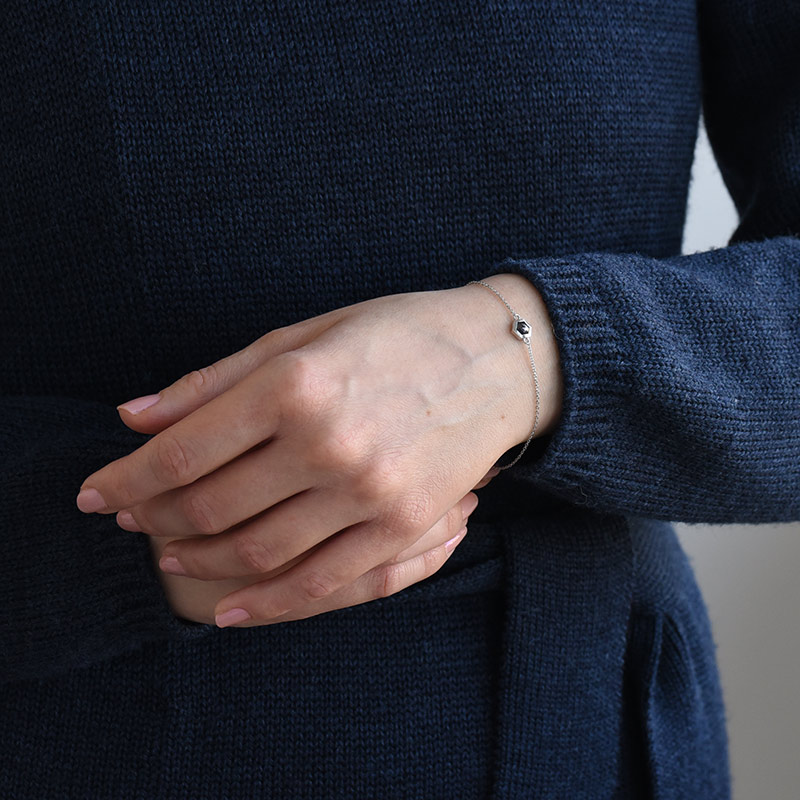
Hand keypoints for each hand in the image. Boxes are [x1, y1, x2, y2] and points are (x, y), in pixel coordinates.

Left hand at [76, 274, 561, 626]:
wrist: (495, 361)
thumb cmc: (395, 335)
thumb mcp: (304, 336)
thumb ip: (216, 381)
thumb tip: (133, 418)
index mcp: (297, 383)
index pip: (183, 450)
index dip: (125, 478)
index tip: (95, 494)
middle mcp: (328, 442)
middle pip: (211, 506)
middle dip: (155, 519)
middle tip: (132, 520)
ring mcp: (369, 492)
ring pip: (256, 552)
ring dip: (198, 561)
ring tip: (170, 556)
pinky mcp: (402, 526)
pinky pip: (320, 584)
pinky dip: (266, 604)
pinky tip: (230, 608)